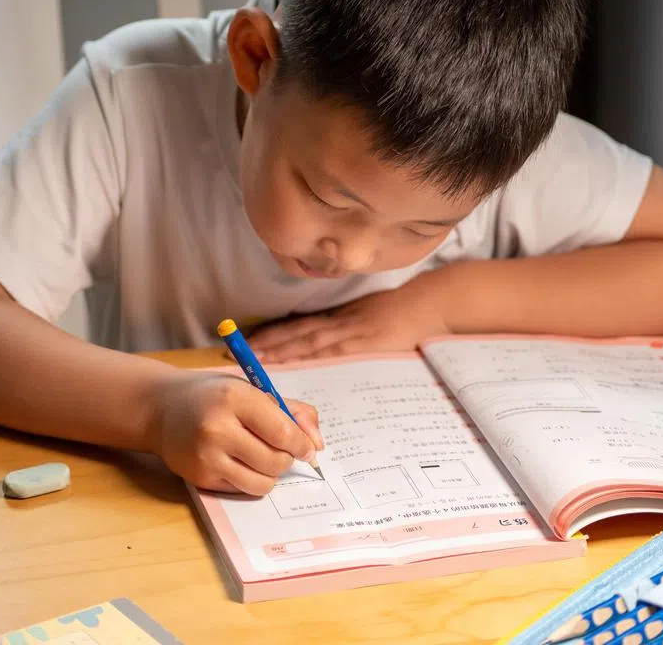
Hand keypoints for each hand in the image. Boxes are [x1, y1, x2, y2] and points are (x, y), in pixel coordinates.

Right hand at [148, 371, 322, 494]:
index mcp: (234, 397)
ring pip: (262, 482)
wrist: (161, 409)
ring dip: (271, 474)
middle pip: (276, 461)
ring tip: (261, 457)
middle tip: (279, 448)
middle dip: (287, 458)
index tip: (308, 448)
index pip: (282, 432)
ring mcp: (206, 457)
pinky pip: (242, 489)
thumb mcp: (251, 390)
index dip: (302, 444)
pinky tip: (239, 462)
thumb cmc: (214, 397)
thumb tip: (317, 445)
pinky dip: (250, 479)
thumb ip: (290, 411)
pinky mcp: (199, 478)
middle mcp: (217, 428)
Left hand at [249, 275, 450, 361]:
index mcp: (337, 316)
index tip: (248, 340)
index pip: (297, 325)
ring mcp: (349, 331)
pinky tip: (294, 358)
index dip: (272, 333)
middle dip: (266, 341)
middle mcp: (338, 321)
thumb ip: (346, 327)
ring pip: (307, 339)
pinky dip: (309, 353)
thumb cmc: (401, 310)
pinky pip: (330, 348)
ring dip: (280, 348)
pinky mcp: (363, 341)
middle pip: (295, 331)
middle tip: (236, 348)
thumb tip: (323, 339)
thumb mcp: (367, 314)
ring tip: (255, 356)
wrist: (427, 304)